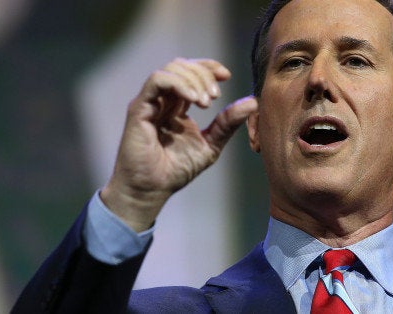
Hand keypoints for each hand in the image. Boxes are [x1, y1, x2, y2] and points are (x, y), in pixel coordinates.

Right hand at [100, 58, 257, 231]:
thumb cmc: (177, 170)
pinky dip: (178, 83)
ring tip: (206, 102)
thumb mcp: (212, 144)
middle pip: (182, 65)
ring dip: (194, 79)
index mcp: (178, 105)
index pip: (191, 71)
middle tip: (215, 96)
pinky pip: (157, 80)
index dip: (209, 67)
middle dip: (204, 74)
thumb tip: (253, 102)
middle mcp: (163, 100)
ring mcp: (150, 102)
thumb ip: (229, 122)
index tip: (227, 76)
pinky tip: (193, 99)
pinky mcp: (139, 108)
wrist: (153, 189)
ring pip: (170, 69)